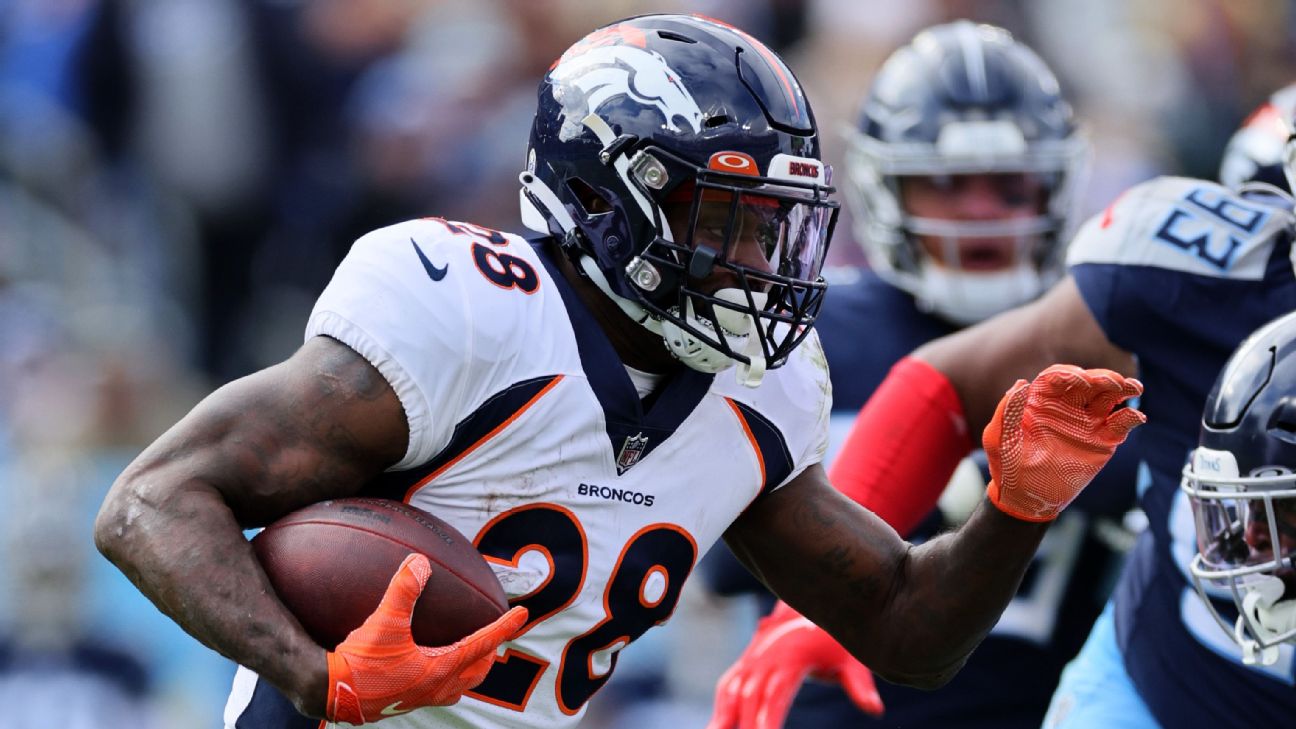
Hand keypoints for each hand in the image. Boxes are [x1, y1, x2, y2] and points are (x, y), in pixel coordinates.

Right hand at [326, 554, 527, 723]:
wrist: (331, 694)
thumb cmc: (359, 662)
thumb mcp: (383, 622)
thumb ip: (403, 590)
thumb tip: (419, 561)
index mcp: (440, 669)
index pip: (483, 644)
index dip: (505, 626)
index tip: (523, 613)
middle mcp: (436, 687)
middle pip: (477, 670)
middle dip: (491, 652)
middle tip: (497, 635)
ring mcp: (421, 697)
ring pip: (459, 684)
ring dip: (471, 666)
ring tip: (471, 650)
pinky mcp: (404, 701)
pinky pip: (437, 688)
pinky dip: (445, 673)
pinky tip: (426, 660)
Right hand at [707, 602, 882, 728]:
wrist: (814, 609)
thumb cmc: (835, 639)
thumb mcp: (853, 659)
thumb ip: (859, 684)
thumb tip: (875, 710)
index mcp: (790, 658)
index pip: (775, 694)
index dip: (767, 719)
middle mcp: (766, 659)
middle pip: (750, 699)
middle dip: (744, 727)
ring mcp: (752, 660)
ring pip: (732, 692)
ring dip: (722, 718)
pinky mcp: (746, 664)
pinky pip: (728, 687)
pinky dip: (721, 708)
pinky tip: (716, 728)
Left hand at [984, 364, 1144, 521]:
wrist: (1026, 497)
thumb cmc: (1007, 466)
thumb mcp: (998, 439)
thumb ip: (1007, 411)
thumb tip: (1021, 383)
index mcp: (1040, 400)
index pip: (1058, 377)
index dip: (1070, 374)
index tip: (1081, 380)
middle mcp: (1066, 406)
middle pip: (1087, 383)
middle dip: (1102, 378)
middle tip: (1116, 381)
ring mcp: (1086, 422)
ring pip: (1107, 398)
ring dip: (1121, 390)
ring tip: (1133, 387)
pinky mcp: (1102, 441)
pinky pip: (1119, 425)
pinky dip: (1129, 418)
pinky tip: (1136, 417)